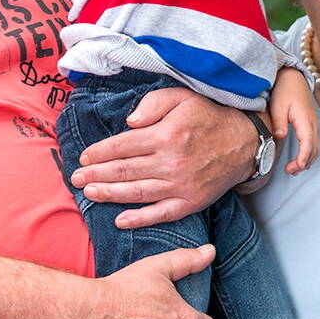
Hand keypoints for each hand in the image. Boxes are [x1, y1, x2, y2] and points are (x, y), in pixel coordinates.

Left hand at [71, 87, 256, 228]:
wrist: (243, 143)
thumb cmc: (209, 117)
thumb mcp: (182, 97)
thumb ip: (153, 104)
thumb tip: (129, 123)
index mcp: (165, 135)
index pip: (122, 145)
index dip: (100, 152)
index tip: (84, 157)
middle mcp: (170, 162)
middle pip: (123, 170)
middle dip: (95, 174)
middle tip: (75, 179)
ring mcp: (180, 186)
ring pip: (136, 193)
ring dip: (109, 194)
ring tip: (89, 194)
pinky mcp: (190, 202)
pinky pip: (160, 214)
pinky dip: (139, 219)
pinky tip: (120, 221)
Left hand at [270, 69, 319, 174]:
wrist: (293, 77)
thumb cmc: (285, 90)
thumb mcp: (278, 105)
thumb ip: (279, 122)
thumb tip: (279, 137)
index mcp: (305, 119)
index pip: (308, 143)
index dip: (303, 157)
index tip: (297, 167)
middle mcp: (313, 124)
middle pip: (314, 149)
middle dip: (304, 163)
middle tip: (289, 171)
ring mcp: (314, 125)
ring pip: (317, 148)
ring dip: (308, 161)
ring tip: (293, 170)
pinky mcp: (311, 125)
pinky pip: (315, 144)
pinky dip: (310, 154)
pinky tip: (300, 160)